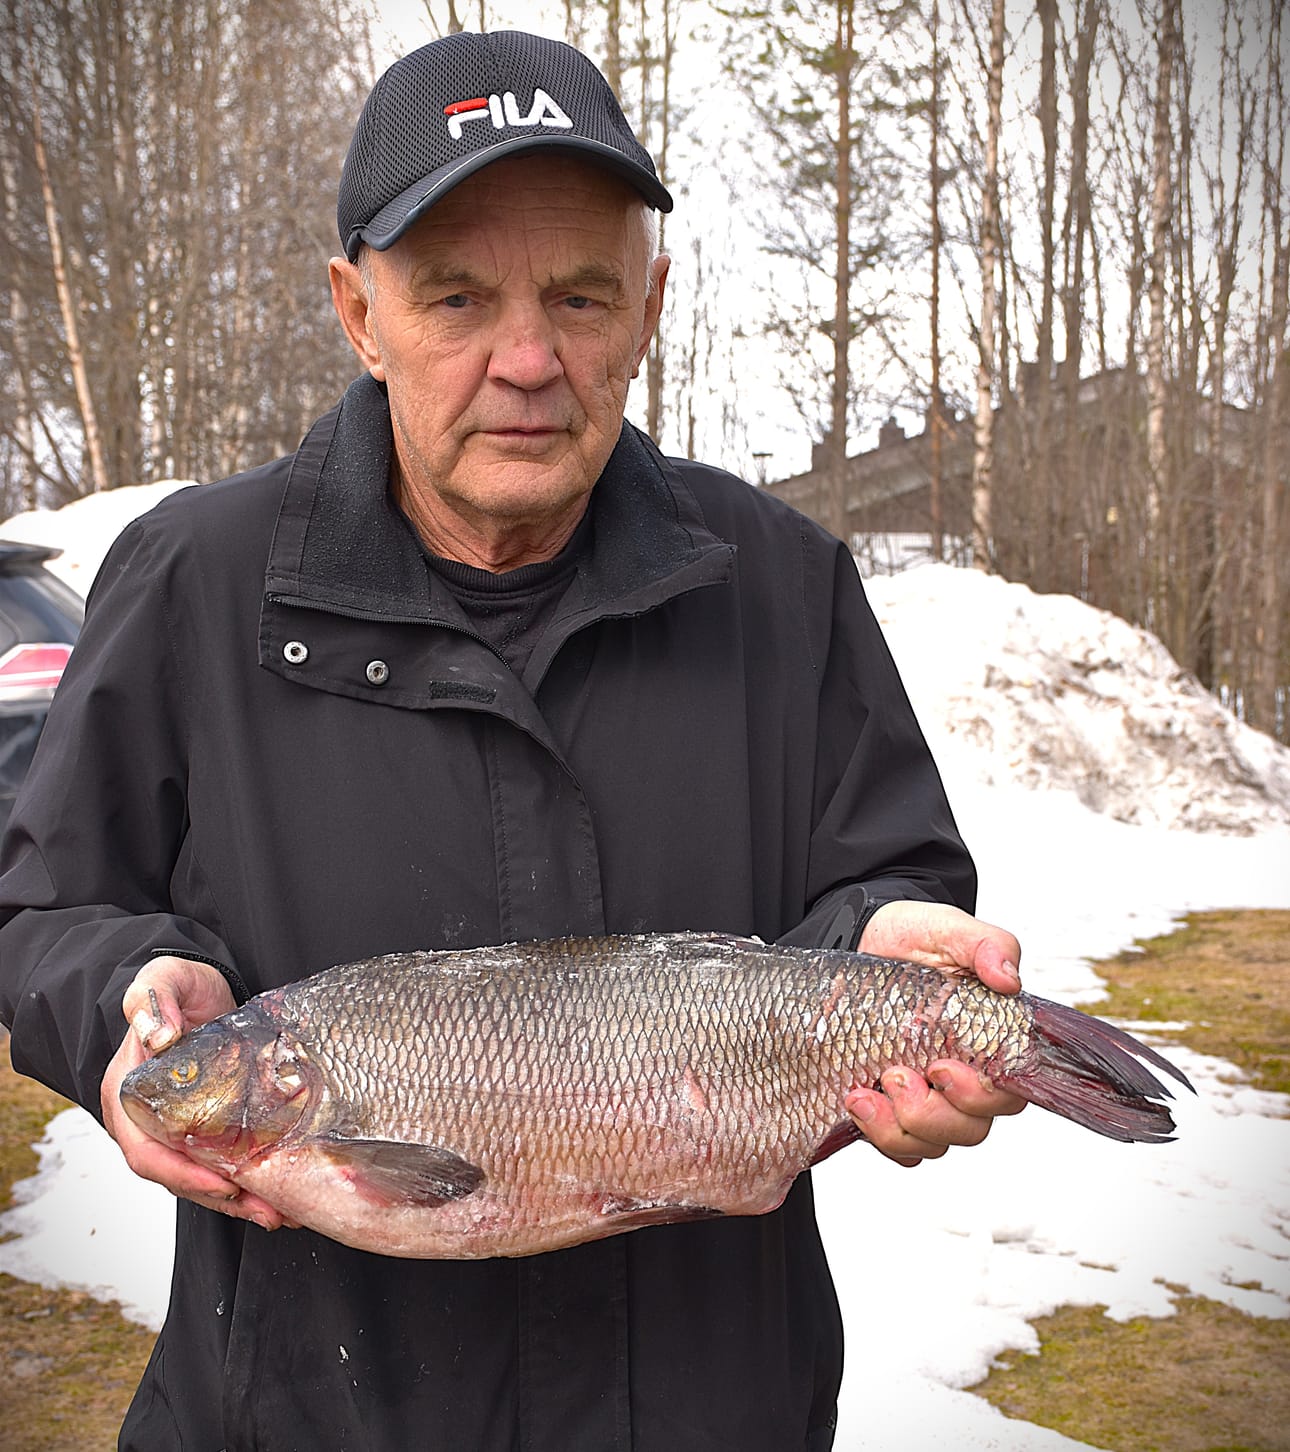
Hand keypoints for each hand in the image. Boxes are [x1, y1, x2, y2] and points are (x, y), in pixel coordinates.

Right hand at [100, 956, 292, 1230]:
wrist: (201, 988)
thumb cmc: (178, 985)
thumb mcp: (166, 978)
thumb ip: (153, 998)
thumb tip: (158, 1033)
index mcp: (125, 1094)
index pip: (145, 1150)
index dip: (181, 1174)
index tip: (223, 1183)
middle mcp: (144, 1121)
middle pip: (175, 1175)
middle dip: (219, 1197)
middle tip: (268, 1209)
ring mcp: (173, 1127)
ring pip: (198, 1177)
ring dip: (237, 1199)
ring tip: (279, 1211)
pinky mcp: (201, 1126)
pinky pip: (217, 1162)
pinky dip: (244, 1181)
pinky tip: (277, 1191)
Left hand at [845, 901, 1027, 1165]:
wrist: (863, 936)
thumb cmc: (914, 936)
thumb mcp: (949, 929)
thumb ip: (988, 945)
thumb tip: (1008, 979)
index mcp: (990, 1045)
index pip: (1007, 1095)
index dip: (978, 1097)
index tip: (942, 1069)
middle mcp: (964, 1079)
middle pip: (970, 1130)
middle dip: (932, 1115)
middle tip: (896, 1075)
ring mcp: (928, 1096)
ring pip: (932, 1144)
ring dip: (897, 1129)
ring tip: (863, 1093)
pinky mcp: (891, 1106)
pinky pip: (899, 1147)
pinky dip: (877, 1134)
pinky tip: (854, 1100)